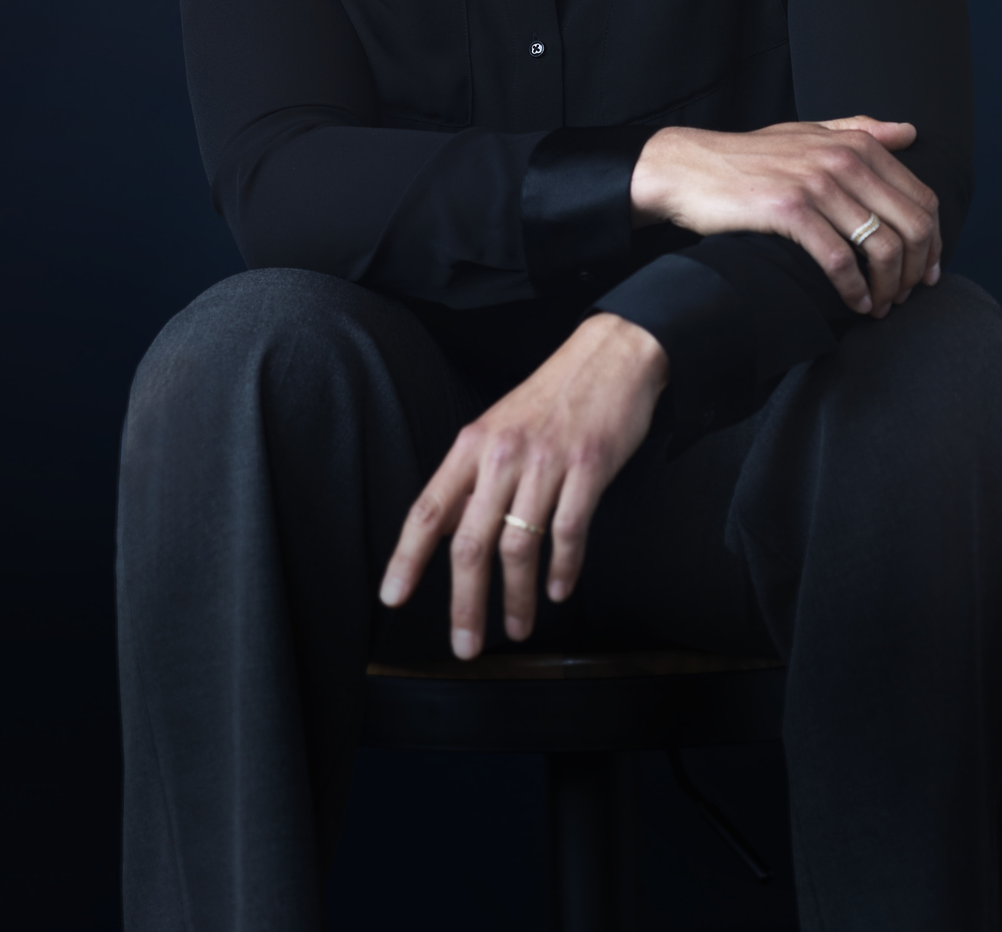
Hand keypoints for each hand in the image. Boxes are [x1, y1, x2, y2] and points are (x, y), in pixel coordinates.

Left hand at [379, 312, 668, 660]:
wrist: (610, 356)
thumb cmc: (551, 397)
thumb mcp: (499, 426)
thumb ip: (474, 476)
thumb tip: (447, 530)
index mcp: (473, 444)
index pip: (429, 508)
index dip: (407, 557)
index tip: (392, 597)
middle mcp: (503, 455)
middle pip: (470, 542)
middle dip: (464, 603)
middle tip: (465, 645)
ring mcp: (547, 463)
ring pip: (518, 547)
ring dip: (515, 598)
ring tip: (516, 629)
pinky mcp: (588, 469)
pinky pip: (568, 532)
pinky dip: (562, 569)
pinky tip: (558, 590)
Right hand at [630, 115, 940, 317]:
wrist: (688, 169)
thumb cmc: (748, 157)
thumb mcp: (806, 134)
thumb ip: (858, 130)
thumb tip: (909, 132)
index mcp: (855, 143)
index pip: (921, 198)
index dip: (932, 242)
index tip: (925, 271)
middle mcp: (842, 159)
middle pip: (912, 225)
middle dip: (916, 270)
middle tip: (905, 296)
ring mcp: (816, 183)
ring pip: (881, 246)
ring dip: (888, 286)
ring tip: (880, 306)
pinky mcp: (790, 210)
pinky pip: (839, 258)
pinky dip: (853, 289)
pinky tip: (853, 304)